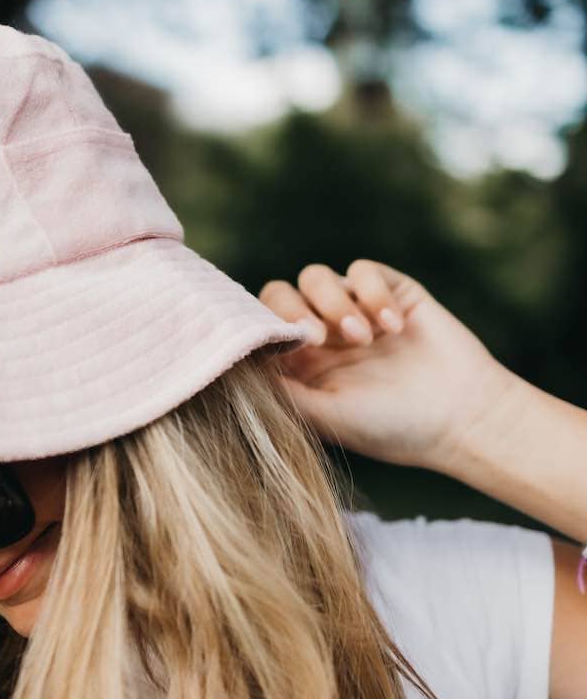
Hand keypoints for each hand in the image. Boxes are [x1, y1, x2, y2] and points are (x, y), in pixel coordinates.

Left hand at [258, 259, 512, 471]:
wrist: (461, 418)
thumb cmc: (390, 428)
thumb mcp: (326, 417)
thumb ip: (281, 391)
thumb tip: (236, 367)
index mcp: (298, 365)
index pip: (259, 327)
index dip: (262, 328)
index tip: (289, 347)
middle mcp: (320, 335)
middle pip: (279, 294)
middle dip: (292, 309)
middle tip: (317, 338)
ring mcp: (354, 311)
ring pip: (316, 277)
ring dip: (335, 303)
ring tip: (363, 338)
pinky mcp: (390, 292)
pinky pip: (362, 270)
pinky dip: (372, 292)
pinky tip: (393, 326)